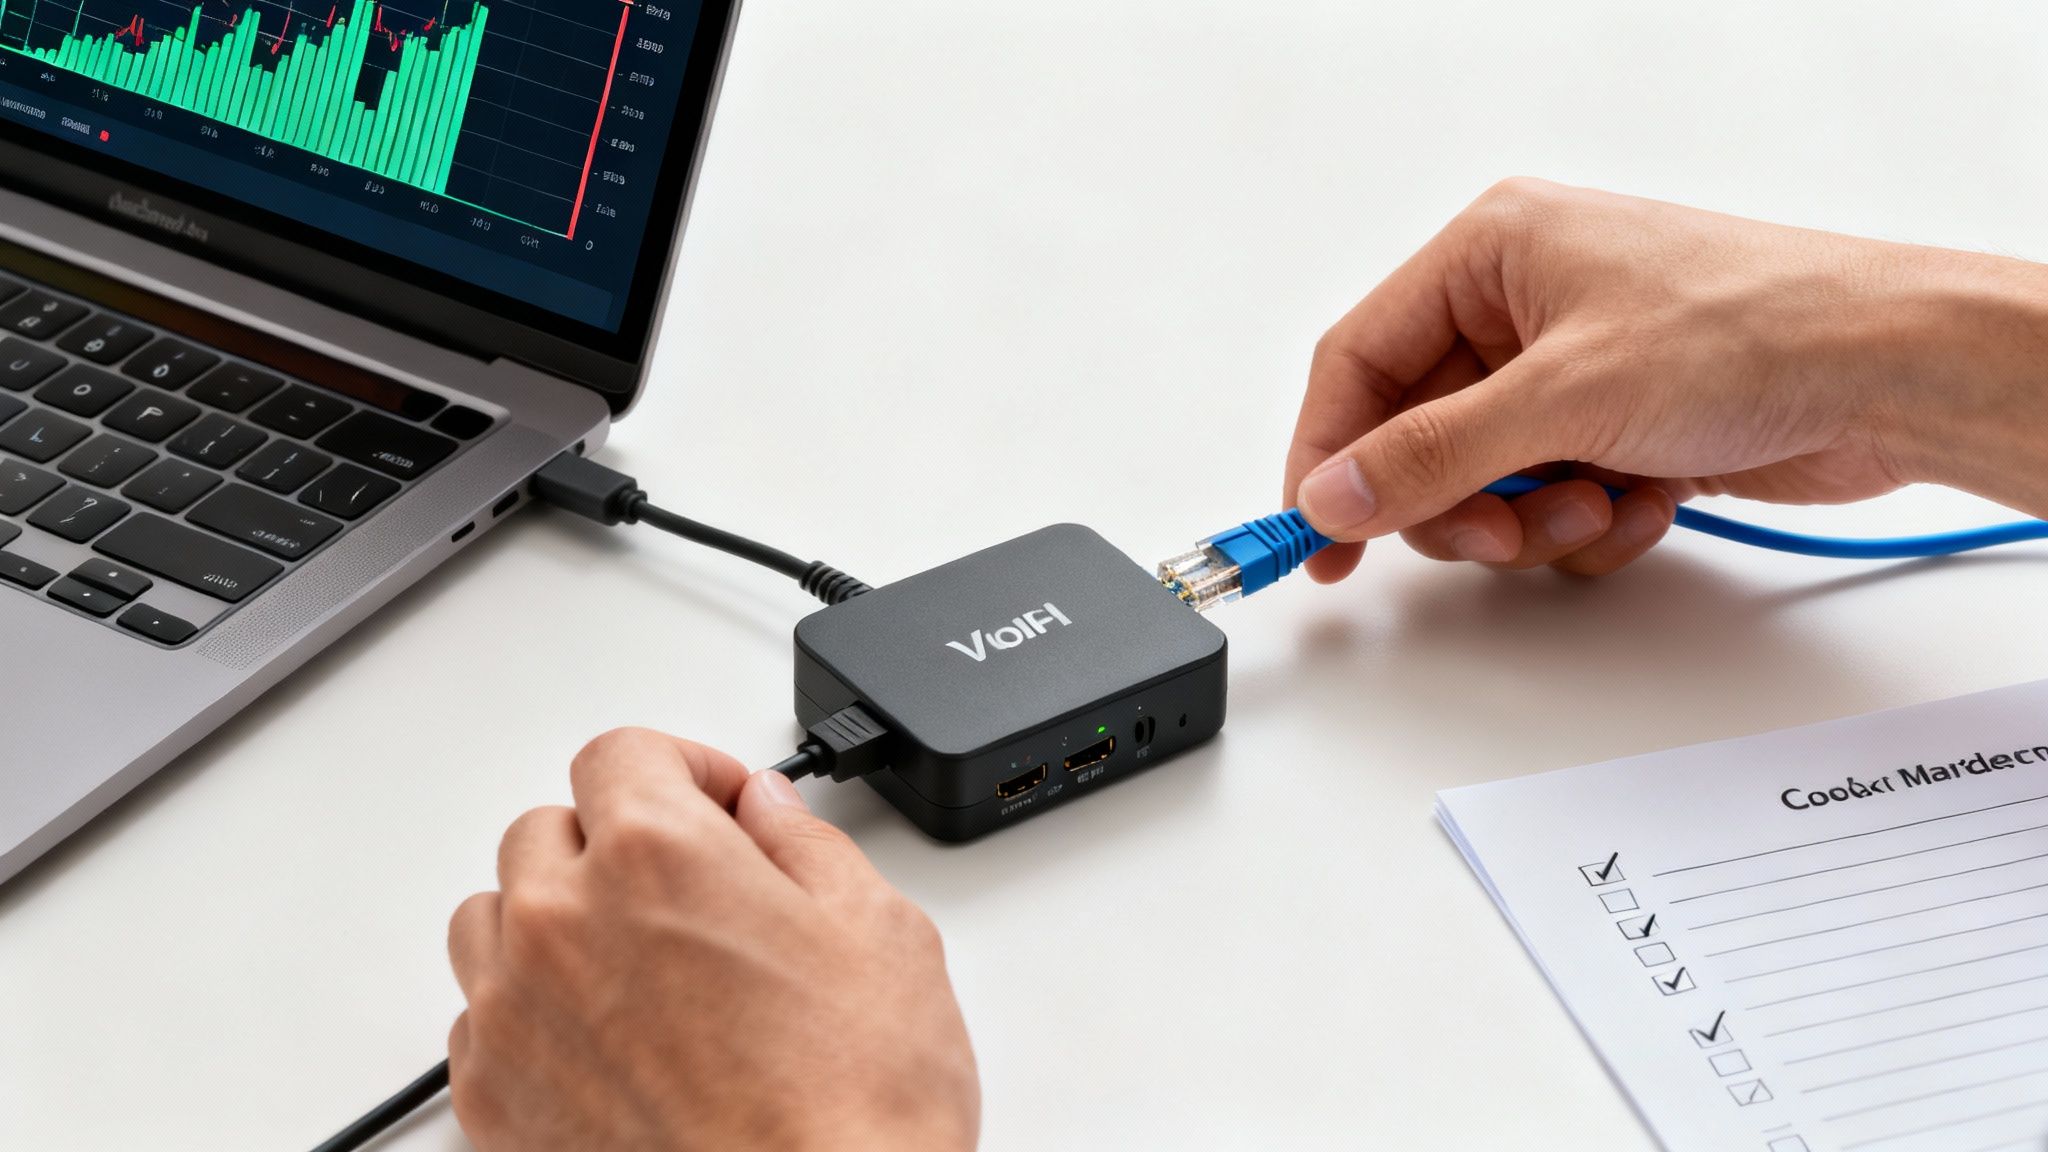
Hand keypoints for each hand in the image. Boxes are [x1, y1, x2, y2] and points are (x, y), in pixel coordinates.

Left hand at [447, 729, 978, 1151]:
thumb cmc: (851, 1108)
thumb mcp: (880, 933)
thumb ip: (807, 846)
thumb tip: (769, 814)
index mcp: (657, 854)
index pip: (623, 753)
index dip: (684, 768)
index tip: (720, 804)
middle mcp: (563, 921)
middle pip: (549, 829)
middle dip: (618, 841)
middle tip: (693, 889)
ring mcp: (516, 1015)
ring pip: (494, 918)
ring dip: (554, 918)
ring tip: (636, 962)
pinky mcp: (496, 1102)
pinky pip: (481, 1018)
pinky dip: (530, 1011)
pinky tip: (610, 1041)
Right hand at [1284, 178, 2047, 578]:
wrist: (1893, 372)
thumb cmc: (1751, 328)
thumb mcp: (1562, 396)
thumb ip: (1428, 455)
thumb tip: (1332, 494)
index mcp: (1489, 253)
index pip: (1358, 362)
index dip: (1326, 456)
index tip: (1315, 540)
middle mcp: (1520, 307)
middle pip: (1418, 436)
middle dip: (1457, 502)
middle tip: (1494, 535)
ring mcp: (1571, 372)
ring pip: (1484, 482)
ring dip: (1531, 519)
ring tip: (1598, 504)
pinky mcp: (1617, 428)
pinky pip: (1549, 500)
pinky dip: (1588, 521)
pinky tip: (1649, 501)